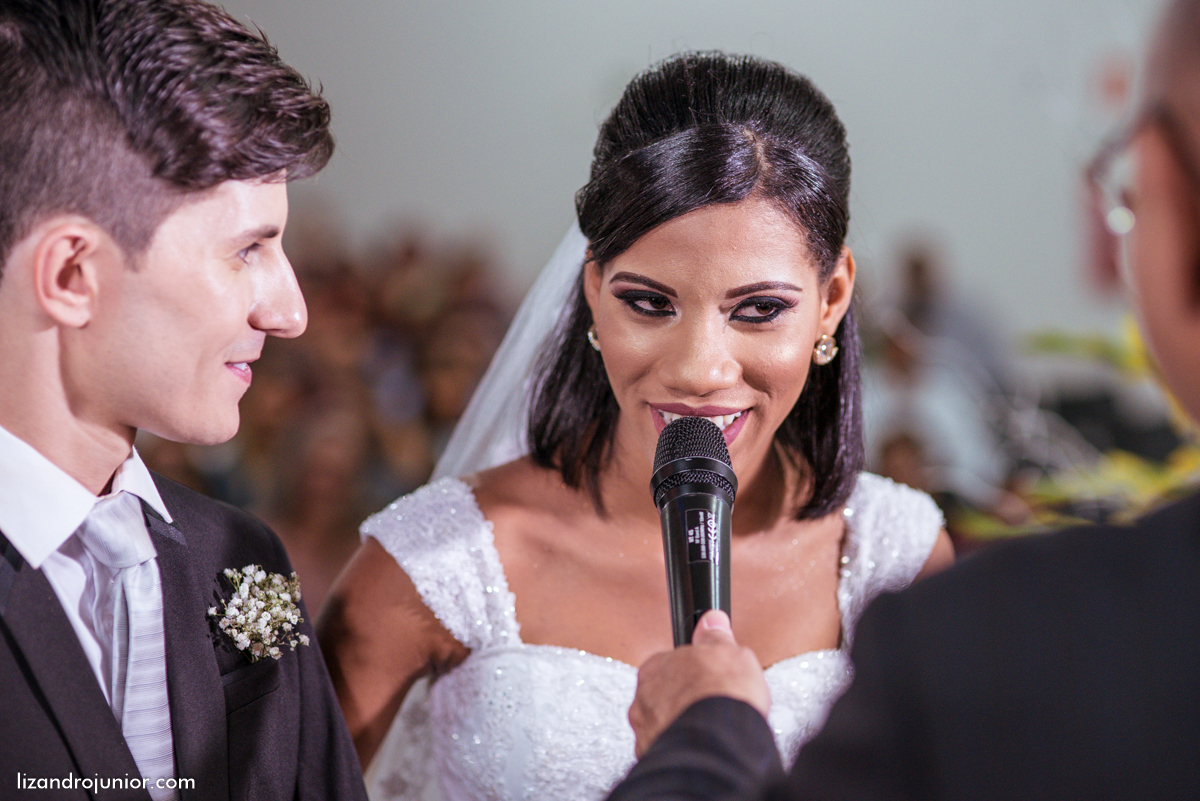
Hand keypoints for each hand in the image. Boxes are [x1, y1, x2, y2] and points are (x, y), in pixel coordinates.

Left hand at [628, 610, 769, 757]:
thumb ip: (716, 637)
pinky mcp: (650, 754)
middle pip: (664, 694)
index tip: (709, 679)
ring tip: (709, 728)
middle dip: (684, 699)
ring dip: (681, 724)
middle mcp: (643, 696)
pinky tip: (700, 746)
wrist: (717, 741)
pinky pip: (666, 747)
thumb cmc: (721, 696)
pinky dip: (680, 747)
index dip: (694, 672)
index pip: (671, 664)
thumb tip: (712, 620)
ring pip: (662, 722)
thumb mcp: (730, 653)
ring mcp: (644, 727)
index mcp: (656, 666)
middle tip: (711, 705)